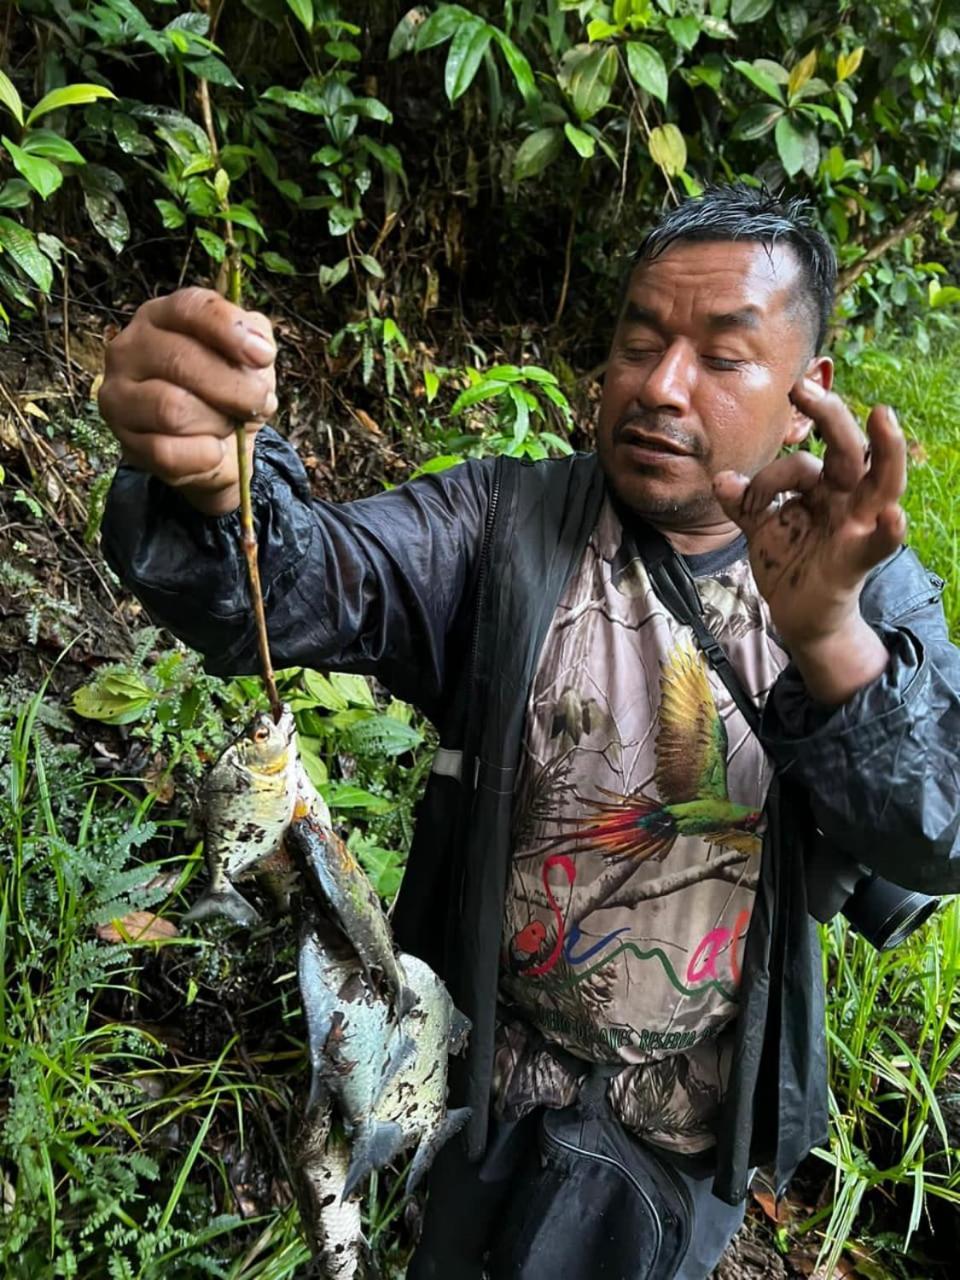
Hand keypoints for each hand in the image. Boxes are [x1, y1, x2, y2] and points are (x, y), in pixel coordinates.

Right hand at [98, 288, 277, 514]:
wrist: (216, 447)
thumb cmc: (227, 390)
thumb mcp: (248, 357)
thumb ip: (256, 338)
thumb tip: (258, 349)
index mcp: (159, 317)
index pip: (188, 308)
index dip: (229, 329)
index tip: (264, 357)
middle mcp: (129, 350)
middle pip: (181, 361)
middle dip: (235, 388)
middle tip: (260, 404)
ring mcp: (119, 396)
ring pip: (171, 409)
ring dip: (217, 422)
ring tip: (229, 425)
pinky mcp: (124, 441)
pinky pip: (166, 451)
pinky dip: (203, 455)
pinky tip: (214, 450)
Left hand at [713, 379, 906, 702]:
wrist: (800, 615)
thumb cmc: (789, 562)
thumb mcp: (760, 529)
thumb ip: (743, 502)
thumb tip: (720, 479)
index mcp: (822, 488)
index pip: (800, 464)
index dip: (768, 478)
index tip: (738, 494)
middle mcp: (845, 498)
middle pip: (847, 449)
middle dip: (829, 415)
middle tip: (802, 386)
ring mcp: (856, 525)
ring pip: (882, 482)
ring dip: (886, 450)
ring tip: (883, 417)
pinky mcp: (858, 558)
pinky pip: (879, 543)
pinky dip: (888, 531)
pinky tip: (893, 516)